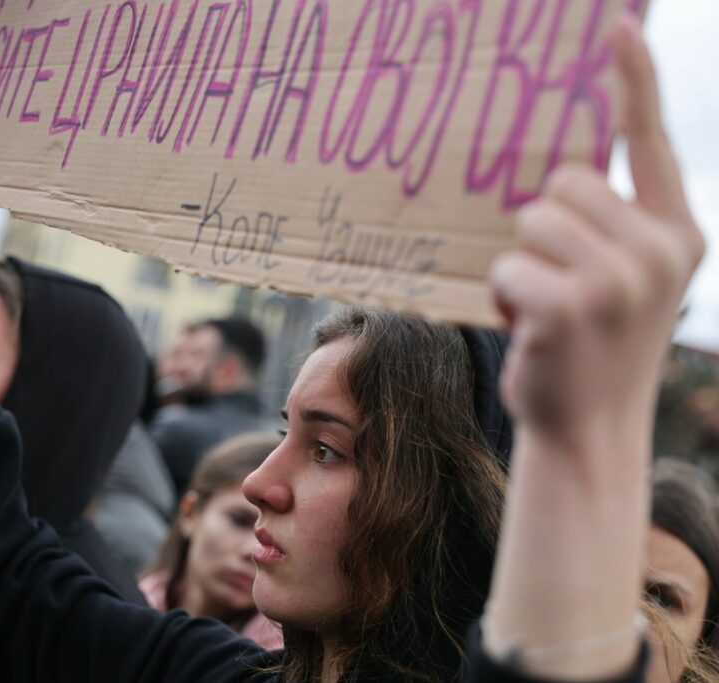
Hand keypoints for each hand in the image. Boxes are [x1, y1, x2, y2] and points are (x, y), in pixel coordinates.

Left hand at [490, 13, 704, 449]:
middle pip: (563, 181)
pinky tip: (530, 331)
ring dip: (521, 265)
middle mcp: (660, 248)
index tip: (616, 24)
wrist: (589, 430)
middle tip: (562, 287)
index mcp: (677, 233)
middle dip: (545, 230)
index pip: (649, 141)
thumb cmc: (592, 349)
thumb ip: (610, 224)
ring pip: (530, 221)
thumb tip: (558, 175)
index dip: (632, 80)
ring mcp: (620, 278)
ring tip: (546, 311)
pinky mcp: (571, 304)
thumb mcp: (624, 281)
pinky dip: (503, 297)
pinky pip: (506, 266)